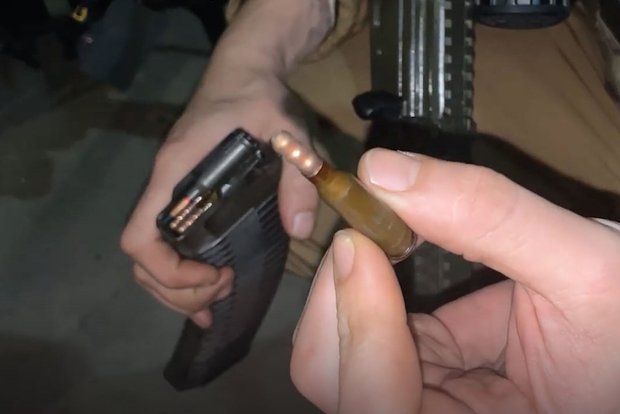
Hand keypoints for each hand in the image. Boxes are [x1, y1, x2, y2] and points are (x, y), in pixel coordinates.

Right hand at [120, 73, 317, 327]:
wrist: (244, 73)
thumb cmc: (260, 100)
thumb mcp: (289, 132)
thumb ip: (298, 178)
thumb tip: (300, 231)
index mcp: (176, 173)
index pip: (140, 236)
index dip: (167, 270)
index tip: (214, 276)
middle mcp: (164, 186)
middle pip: (141, 260)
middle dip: (177, 290)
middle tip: (224, 290)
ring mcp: (171, 192)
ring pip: (150, 258)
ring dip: (177, 289)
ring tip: (216, 298)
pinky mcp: (185, 195)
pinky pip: (168, 244)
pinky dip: (182, 274)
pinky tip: (209, 286)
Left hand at [291, 149, 619, 412]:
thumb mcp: (585, 266)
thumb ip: (488, 216)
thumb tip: (383, 170)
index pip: (383, 411)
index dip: (362, 333)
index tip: (360, 242)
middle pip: (340, 384)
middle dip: (338, 304)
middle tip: (361, 233)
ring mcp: (430, 404)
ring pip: (341, 364)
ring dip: (347, 293)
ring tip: (379, 239)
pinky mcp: (425, 378)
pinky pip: (371, 341)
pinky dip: (367, 290)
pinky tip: (392, 253)